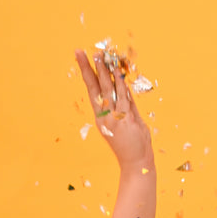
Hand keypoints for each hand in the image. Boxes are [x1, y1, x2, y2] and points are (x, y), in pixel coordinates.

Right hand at [75, 49, 154, 172]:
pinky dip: (121, 84)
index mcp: (102, 118)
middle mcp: (106, 117)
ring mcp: (116, 119)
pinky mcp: (127, 121)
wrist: (136, 164)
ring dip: (105, 72)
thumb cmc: (130, 146)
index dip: (86, 73)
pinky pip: (124, 98)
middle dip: (93, 69)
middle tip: (87, 53)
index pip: (92, 91)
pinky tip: (118, 73)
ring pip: (109, 90)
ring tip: (100, 57)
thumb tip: (125, 89)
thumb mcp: (124, 124)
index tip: (80, 57)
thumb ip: (125, 106)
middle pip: (97, 88)